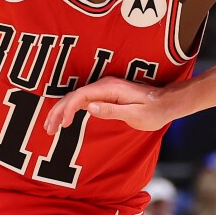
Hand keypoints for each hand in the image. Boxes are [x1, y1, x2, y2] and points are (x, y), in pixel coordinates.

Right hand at [42, 77, 174, 132]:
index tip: (62, 124)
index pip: (81, 96)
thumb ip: (112, 111)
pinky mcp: (107, 95)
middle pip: (74, 96)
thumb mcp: (135, 114)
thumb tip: (90, 108)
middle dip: (59, 111)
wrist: (167, 103)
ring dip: (62, 111)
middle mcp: (105, 85)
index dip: (68, 109)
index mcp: (110, 88)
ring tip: (51, 126)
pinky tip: (65, 119)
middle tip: (48, 129)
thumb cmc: (154, 111)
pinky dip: (72, 110)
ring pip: (77, 98)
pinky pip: (84, 100)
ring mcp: (105, 89)